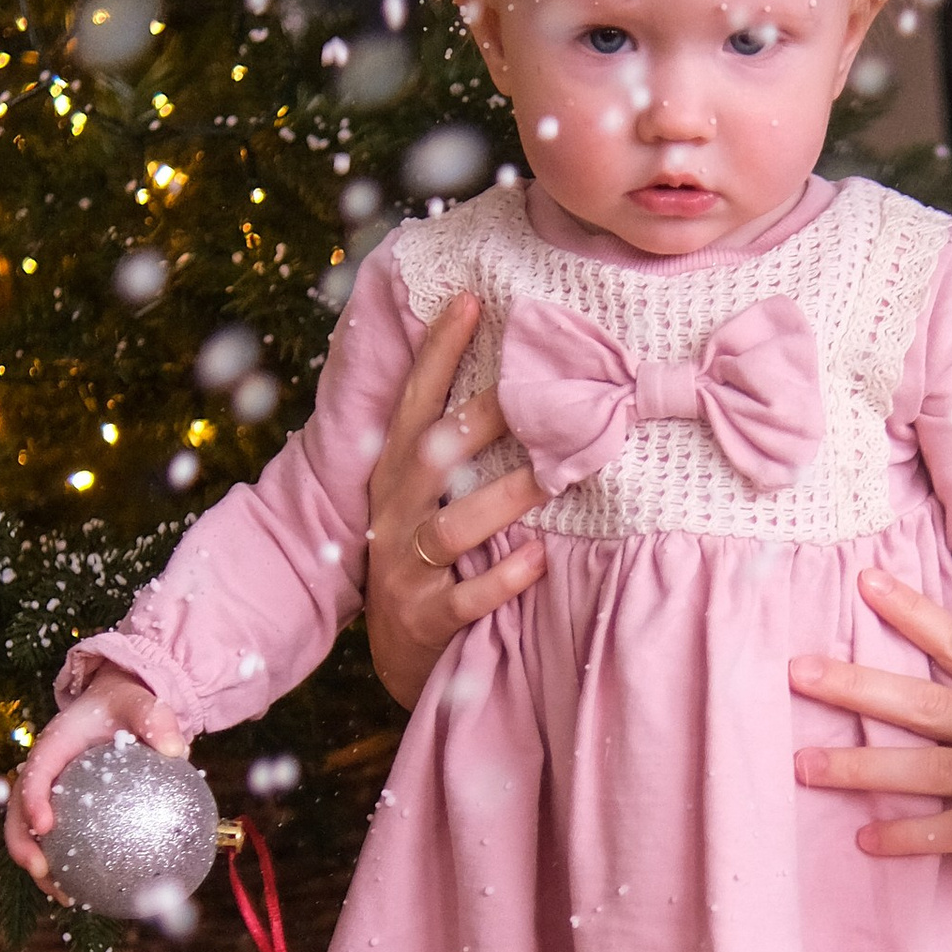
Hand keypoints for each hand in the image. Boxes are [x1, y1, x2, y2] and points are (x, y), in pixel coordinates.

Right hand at [7, 662, 182, 894]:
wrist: (117, 708)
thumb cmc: (128, 706)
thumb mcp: (142, 704)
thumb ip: (157, 721)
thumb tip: (177, 751)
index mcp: (52, 745)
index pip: (35, 771)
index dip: (32, 798)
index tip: (44, 824)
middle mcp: (42, 772)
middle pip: (17, 810)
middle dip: (21, 842)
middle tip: (40, 870)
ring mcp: (48, 794)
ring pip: (30, 833)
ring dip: (39, 867)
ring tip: (64, 896)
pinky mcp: (63, 811)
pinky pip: (62, 840)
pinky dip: (70, 867)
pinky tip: (93, 894)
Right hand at [363, 292, 547, 707]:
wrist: (397, 651)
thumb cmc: (429, 555)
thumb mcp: (426, 496)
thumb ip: (457, 446)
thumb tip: (520, 378)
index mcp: (395, 473)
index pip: (415, 401)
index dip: (437, 350)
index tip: (470, 300)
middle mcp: (395, 511)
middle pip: (434, 454)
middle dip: (485, 420)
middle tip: (541, 391)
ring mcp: (405, 566)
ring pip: (453, 527)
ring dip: (505, 498)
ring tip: (556, 477)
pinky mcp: (424, 617)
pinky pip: (466, 597)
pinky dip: (503, 579)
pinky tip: (539, 558)